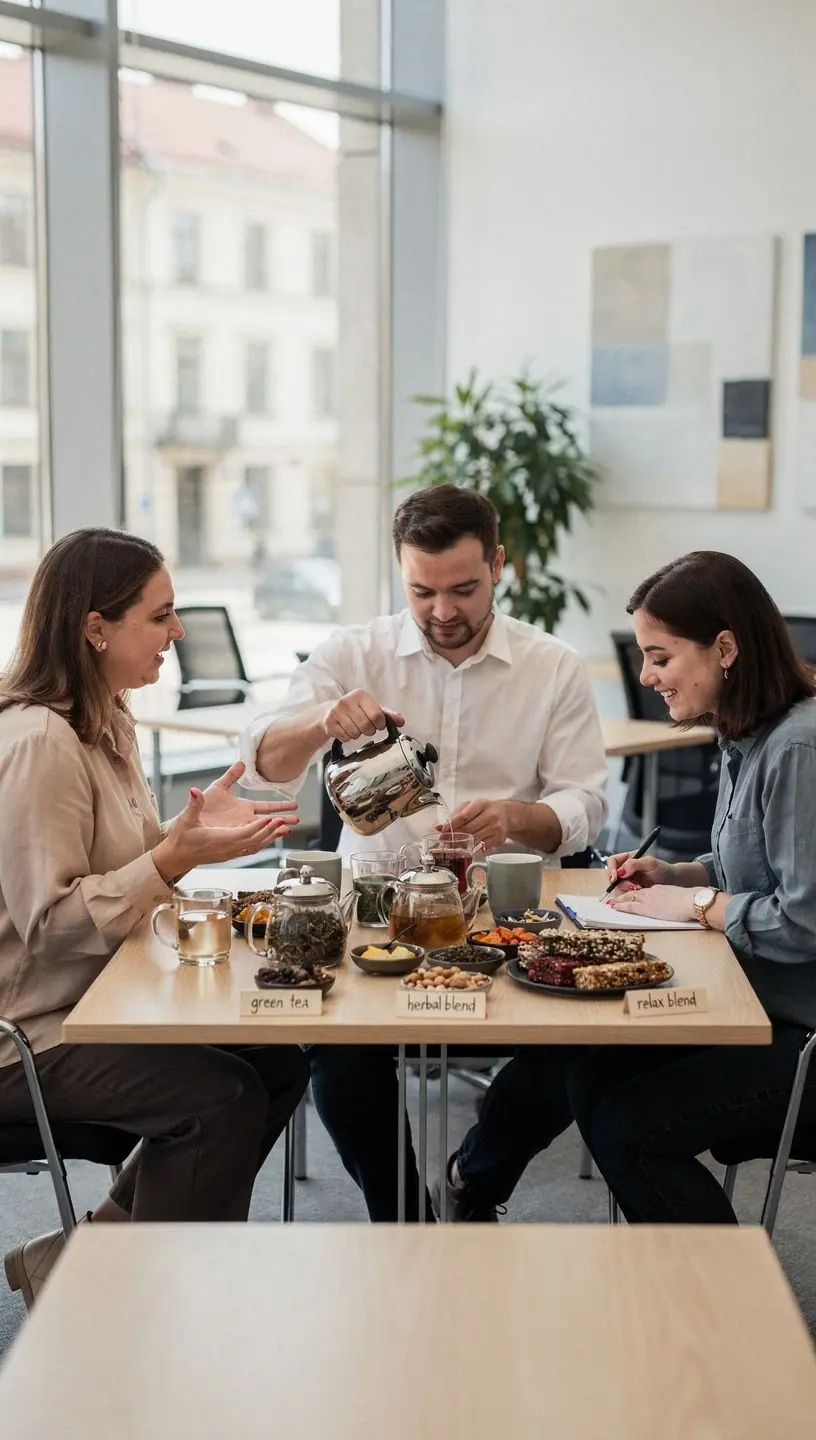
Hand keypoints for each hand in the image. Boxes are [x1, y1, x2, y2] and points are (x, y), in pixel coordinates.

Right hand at [152, 784, 297, 881]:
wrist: (176, 858)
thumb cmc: (180, 839)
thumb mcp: (185, 820)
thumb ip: (193, 804)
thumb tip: (195, 791)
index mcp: (219, 839)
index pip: (244, 834)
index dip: (260, 827)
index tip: (273, 819)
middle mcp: (227, 848)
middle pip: (255, 841)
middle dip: (271, 831)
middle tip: (286, 821)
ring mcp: (229, 853)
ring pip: (255, 846)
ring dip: (270, 838)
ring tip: (286, 829)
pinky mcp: (229, 854)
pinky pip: (250, 849)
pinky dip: (262, 842)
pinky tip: (270, 838)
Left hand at [198, 761, 298, 834]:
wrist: (186, 826)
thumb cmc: (201, 808)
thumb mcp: (217, 789)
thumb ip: (230, 776)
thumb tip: (241, 762)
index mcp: (243, 808)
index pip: (266, 806)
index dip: (280, 806)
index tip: (294, 805)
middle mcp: (244, 820)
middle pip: (268, 820)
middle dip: (283, 820)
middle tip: (297, 820)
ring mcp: (239, 830)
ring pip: (261, 832)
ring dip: (274, 831)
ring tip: (288, 831)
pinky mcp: (232, 839)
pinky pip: (249, 842)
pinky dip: (260, 841)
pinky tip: (269, 841)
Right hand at [322, 690, 404, 742]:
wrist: (328, 712)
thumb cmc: (354, 710)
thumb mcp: (371, 708)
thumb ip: (387, 714)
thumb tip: (401, 721)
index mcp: (360, 695)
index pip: (377, 715)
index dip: (380, 724)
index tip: (378, 725)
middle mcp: (347, 701)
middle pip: (366, 726)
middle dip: (369, 731)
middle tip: (366, 728)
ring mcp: (336, 712)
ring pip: (355, 733)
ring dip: (357, 735)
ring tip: (354, 727)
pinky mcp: (329, 723)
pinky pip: (345, 737)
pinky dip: (347, 738)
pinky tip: (345, 730)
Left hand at [442, 799, 509, 850]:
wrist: (507, 815)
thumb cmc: (485, 809)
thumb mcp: (471, 806)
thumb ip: (455, 815)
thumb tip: (439, 827)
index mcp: (481, 804)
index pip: (464, 816)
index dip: (452, 825)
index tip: (443, 831)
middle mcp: (490, 816)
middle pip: (468, 829)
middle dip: (454, 836)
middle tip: (444, 841)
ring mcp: (495, 828)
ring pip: (473, 839)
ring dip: (460, 845)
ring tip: (451, 847)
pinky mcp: (498, 840)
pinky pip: (481, 847)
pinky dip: (471, 849)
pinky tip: (464, 850)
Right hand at [606, 849, 673, 889]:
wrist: (671, 881)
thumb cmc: (662, 869)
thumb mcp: (649, 863)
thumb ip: (634, 864)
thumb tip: (620, 871)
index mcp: (628, 858)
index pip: (612, 861)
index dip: (611, 869)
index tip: (616, 877)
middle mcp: (625, 868)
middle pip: (612, 875)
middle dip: (620, 882)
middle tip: (632, 886)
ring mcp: (627, 880)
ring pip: (617, 886)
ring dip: (626, 889)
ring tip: (639, 888)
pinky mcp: (630, 889)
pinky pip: (623, 893)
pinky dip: (629, 894)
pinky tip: (639, 891)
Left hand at [606, 884, 695, 922]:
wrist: (692, 901)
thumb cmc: (691, 900)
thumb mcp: (679, 897)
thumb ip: (673, 900)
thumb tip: (674, 905)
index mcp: (660, 890)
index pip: (644, 892)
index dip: (636, 895)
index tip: (631, 897)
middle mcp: (652, 892)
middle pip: (634, 893)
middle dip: (623, 896)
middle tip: (614, 900)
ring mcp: (648, 899)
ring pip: (629, 897)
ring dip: (619, 901)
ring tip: (611, 904)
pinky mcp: (647, 907)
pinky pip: (630, 905)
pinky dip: (621, 905)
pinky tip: (614, 907)